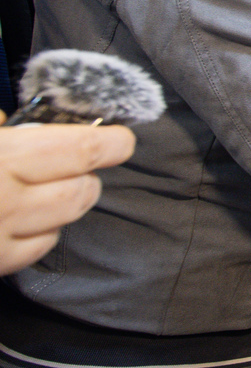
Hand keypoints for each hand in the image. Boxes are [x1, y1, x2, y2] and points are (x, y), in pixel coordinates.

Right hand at [0, 119, 135, 275]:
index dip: (111, 144)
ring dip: (68, 201)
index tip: (122, 140)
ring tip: (47, 187)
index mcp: (2, 158)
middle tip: (74, 164)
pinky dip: (42, 231)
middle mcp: (6, 200)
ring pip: (66, 219)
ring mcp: (1, 236)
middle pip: (81, 190)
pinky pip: (39, 247)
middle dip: (87, 175)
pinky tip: (26, 219)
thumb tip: (7, 119)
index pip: (82, 151)